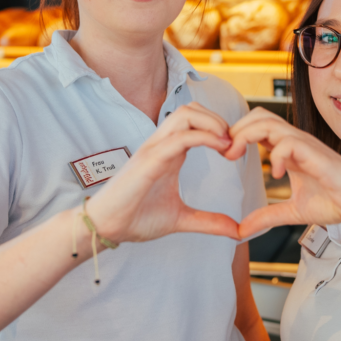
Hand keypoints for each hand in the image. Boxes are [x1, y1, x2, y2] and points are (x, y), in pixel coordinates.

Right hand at [86, 103, 240, 243]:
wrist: (105, 228)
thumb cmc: (136, 218)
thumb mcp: (181, 219)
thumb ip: (208, 221)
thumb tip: (236, 231)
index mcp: (169, 152)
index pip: (195, 121)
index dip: (219, 128)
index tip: (235, 151)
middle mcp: (161, 145)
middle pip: (192, 109)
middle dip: (218, 119)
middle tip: (233, 145)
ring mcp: (154, 150)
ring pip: (185, 115)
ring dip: (212, 123)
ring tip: (227, 144)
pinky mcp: (149, 161)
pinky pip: (179, 138)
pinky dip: (204, 137)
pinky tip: (219, 149)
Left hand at [226, 108, 340, 238]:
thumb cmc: (337, 202)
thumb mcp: (293, 211)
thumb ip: (267, 216)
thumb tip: (241, 230)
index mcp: (289, 150)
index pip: (257, 126)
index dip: (237, 135)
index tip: (226, 155)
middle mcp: (296, 143)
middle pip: (259, 115)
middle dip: (236, 129)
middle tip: (227, 154)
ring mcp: (307, 146)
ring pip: (269, 122)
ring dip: (247, 135)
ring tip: (239, 155)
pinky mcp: (317, 155)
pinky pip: (290, 143)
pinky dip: (276, 155)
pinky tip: (276, 174)